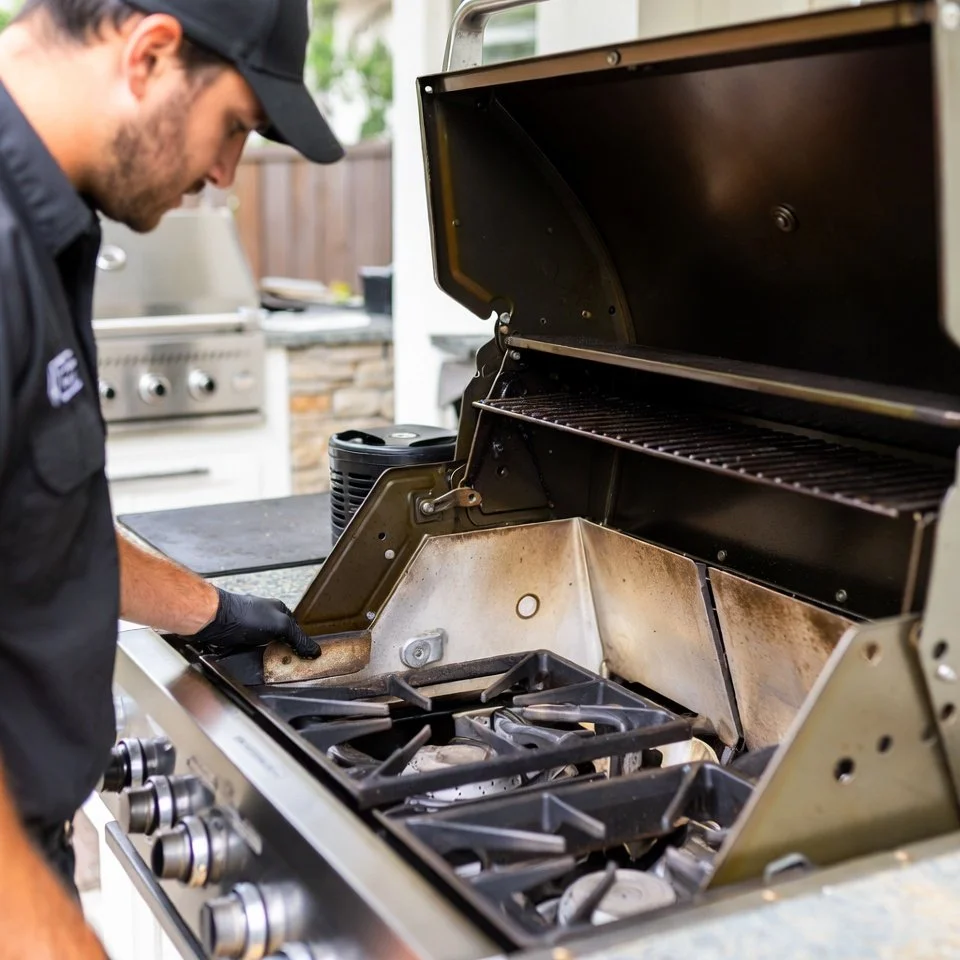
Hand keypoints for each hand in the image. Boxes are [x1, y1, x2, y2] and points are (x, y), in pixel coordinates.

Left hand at [189, 588, 319, 658]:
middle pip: (280, 640)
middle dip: (284, 652)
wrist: (212, 621)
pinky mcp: (237, 641)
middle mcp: (264, 618)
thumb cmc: (243, 615)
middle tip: (288, 666)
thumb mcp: (280, 625)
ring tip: (272, 669)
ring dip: (267, 658)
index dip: (300, 644)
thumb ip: (298, 638)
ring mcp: (250, 630)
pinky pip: (250, 653)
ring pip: (265, 648)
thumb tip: (314, 650)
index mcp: (278, 610)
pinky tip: (255, 665)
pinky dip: (253, 660)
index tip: (306, 658)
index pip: (296, 630)